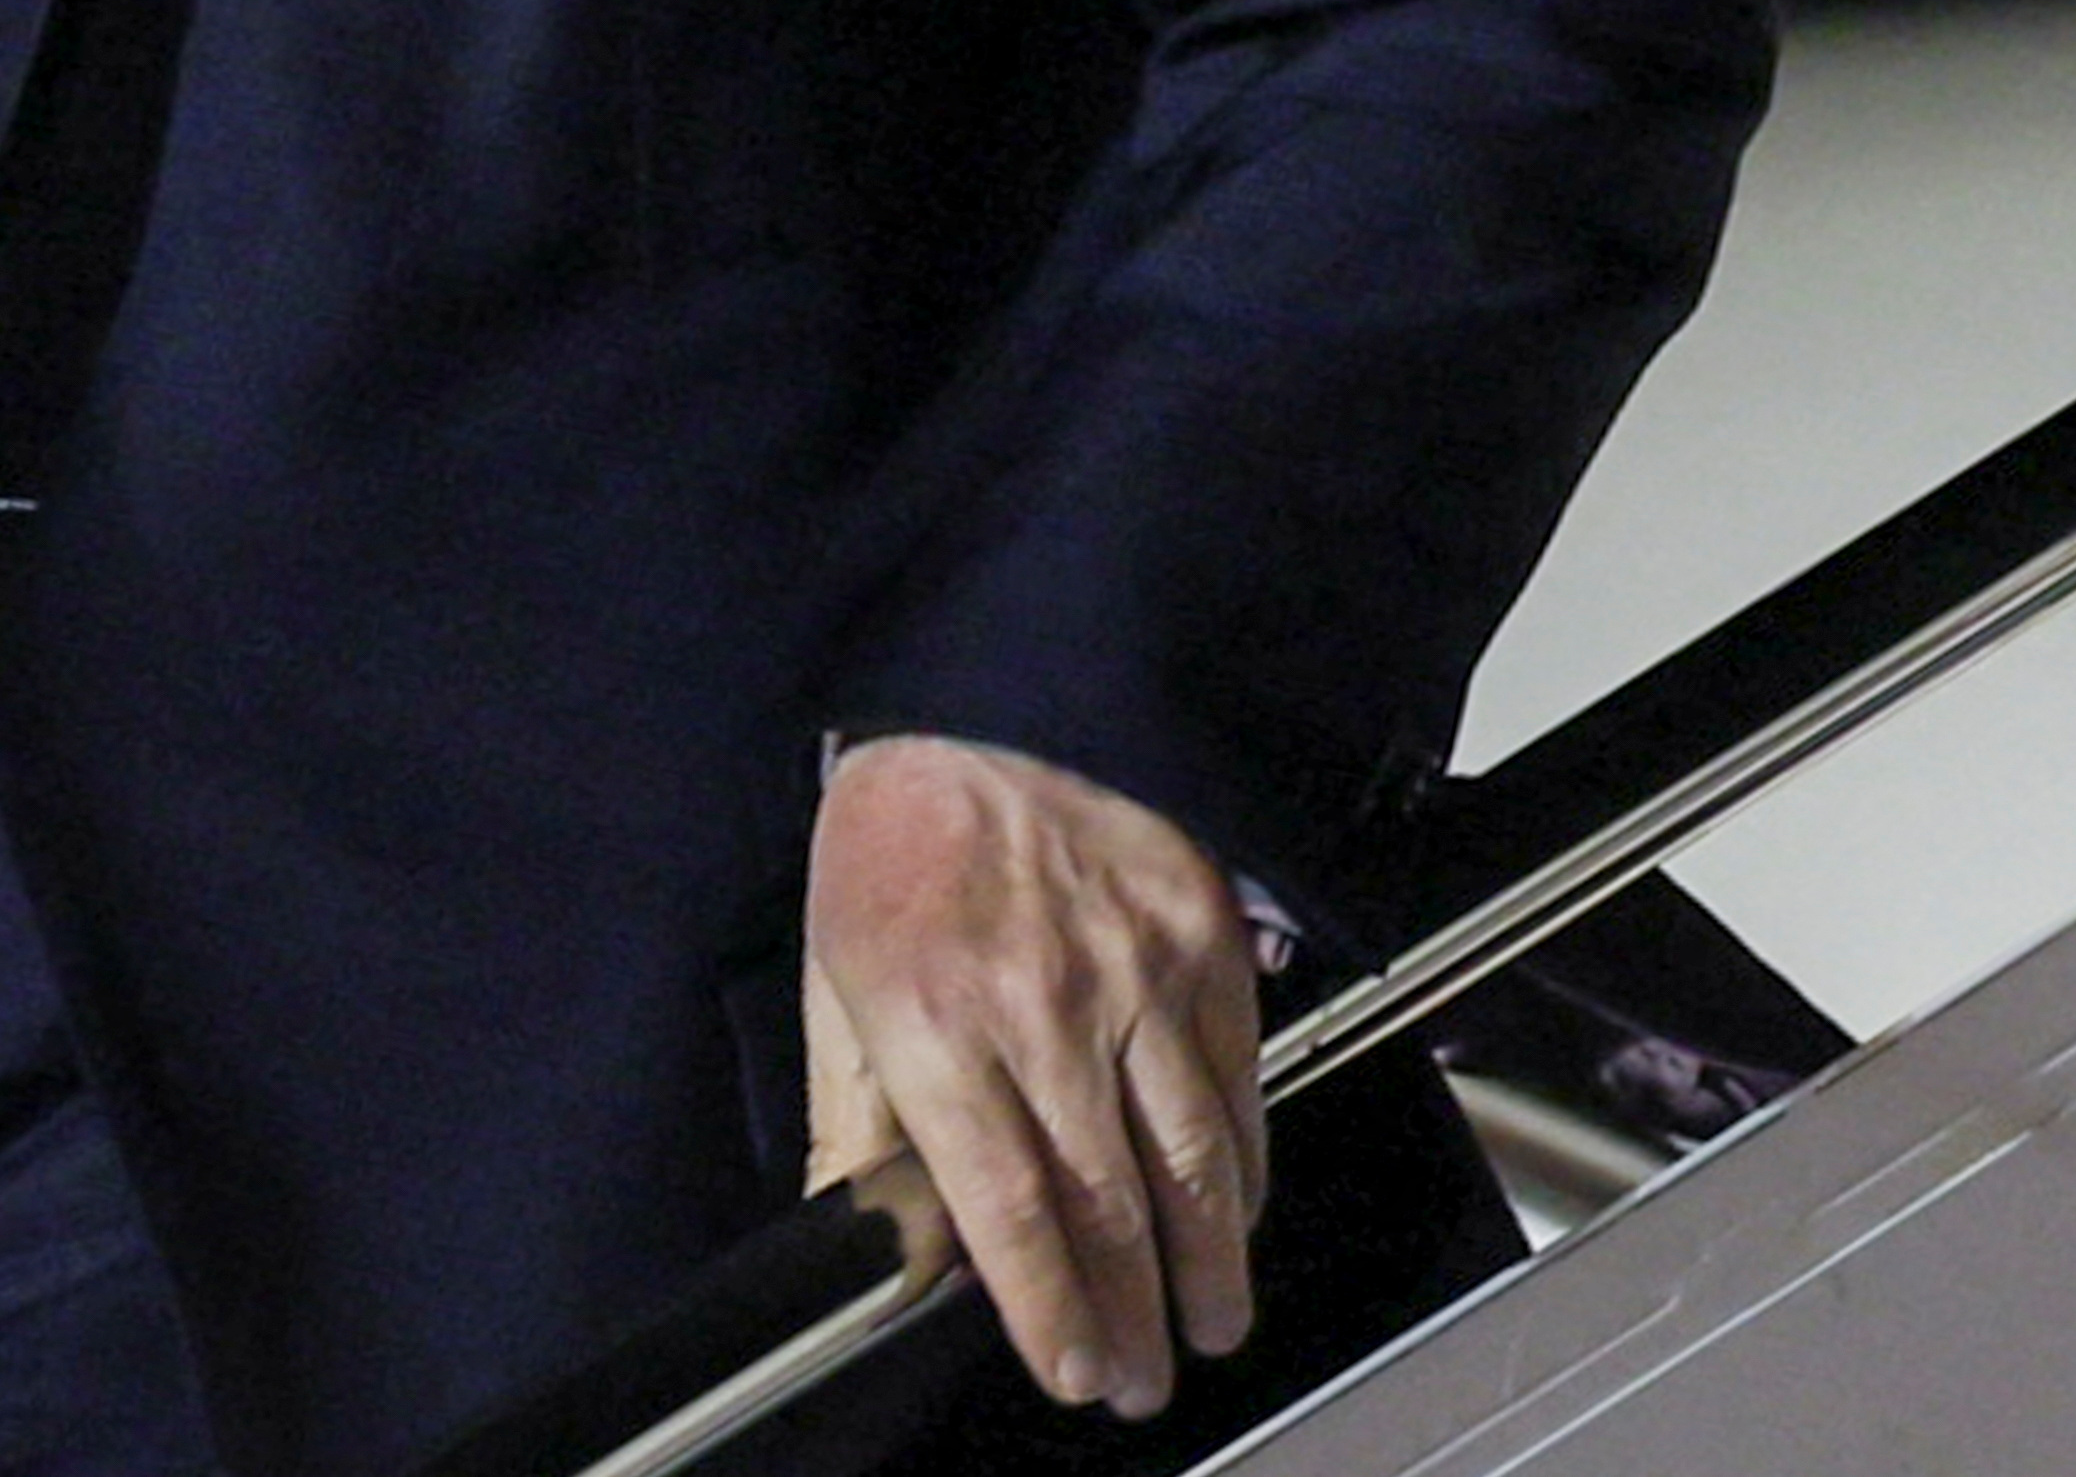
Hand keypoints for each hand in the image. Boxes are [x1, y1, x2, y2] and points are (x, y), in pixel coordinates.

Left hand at [799, 734, 1267, 1422]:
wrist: (976, 697)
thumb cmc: (894, 846)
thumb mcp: (832, 982)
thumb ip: (855, 1124)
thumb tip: (865, 1237)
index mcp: (935, 1019)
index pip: (1008, 1205)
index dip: (1049, 1306)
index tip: (1071, 1371)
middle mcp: (1045, 1003)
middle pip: (1110, 1202)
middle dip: (1134, 1314)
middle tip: (1142, 1378)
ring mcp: (1137, 969)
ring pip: (1194, 1156)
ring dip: (1210, 1263)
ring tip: (1208, 1325)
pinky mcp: (1203, 935)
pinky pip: (1239, 1083)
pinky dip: (1243, 1166)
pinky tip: (1231, 1214)